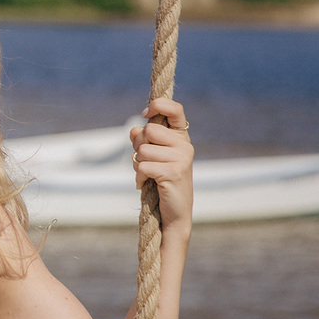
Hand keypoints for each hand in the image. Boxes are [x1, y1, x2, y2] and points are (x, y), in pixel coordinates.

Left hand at [130, 98, 193, 227]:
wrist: (174, 213)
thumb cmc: (162, 182)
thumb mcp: (153, 157)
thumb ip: (144, 141)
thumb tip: (133, 129)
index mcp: (181, 138)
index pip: (175, 109)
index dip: (158, 105)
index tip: (145, 113)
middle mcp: (185, 145)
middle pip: (149, 130)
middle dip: (138, 146)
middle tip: (143, 160)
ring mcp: (182, 159)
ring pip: (143, 150)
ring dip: (137, 164)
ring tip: (146, 175)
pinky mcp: (174, 173)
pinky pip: (143, 166)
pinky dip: (139, 176)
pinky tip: (145, 184)